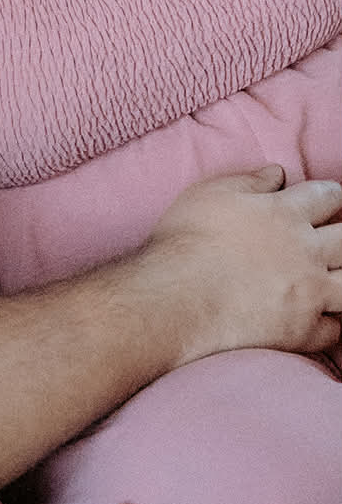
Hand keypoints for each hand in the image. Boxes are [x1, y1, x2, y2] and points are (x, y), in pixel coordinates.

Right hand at [142, 164, 341, 363]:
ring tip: (336, 276)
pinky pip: (336, 328)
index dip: (331, 195)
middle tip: (339, 236)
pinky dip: (333, 321)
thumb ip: (250, 182)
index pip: (326, 195)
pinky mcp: (303, 330)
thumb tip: (277, 173)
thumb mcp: (210, 194)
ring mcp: (309, 292)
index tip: (330, 199)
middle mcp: (305, 250)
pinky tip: (324, 317)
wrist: (177, 297)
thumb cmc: (186, 240)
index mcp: (284, 213)